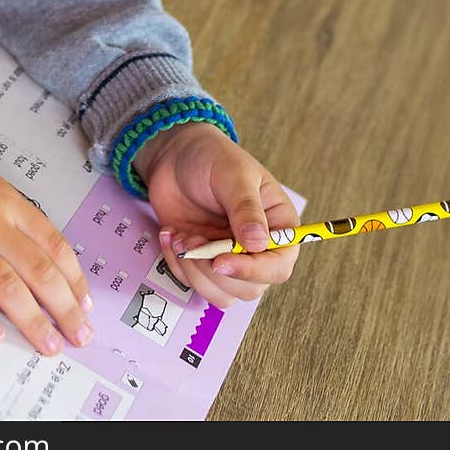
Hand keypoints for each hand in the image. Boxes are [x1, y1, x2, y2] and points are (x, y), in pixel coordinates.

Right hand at [0, 111, 92, 352]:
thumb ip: (2, 209)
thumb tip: (25, 241)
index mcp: (6, 201)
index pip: (53, 244)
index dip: (73, 278)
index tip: (85, 304)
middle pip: (38, 270)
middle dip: (64, 308)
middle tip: (80, 337)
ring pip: (5, 284)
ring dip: (31, 320)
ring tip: (49, 346)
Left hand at [134, 122, 299, 307]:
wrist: (175, 155)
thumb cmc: (212, 157)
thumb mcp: (233, 174)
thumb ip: (246, 208)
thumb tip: (258, 243)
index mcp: (277, 225)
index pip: (279, 266)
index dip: (254, 271)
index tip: (221, 261)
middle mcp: (257, 248)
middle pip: (249, 288)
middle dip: (215, 270)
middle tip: (191, 240)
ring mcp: (229, 257)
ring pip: (221, 293)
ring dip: (194, 271)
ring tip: (180, 237)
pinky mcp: (203, 263)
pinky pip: (194, 284)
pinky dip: (177, 265)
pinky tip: (170, 235)